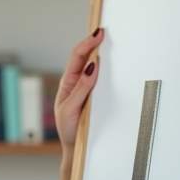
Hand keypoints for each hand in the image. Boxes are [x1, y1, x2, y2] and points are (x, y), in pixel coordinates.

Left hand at [54, 28, 104, 149]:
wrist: (76, 148)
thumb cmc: (69, 129)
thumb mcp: (70, 109)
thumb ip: (81, 89)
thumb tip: (91, 67)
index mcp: (68, 83)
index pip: (77, 57)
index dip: (87, 43)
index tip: (98, 34)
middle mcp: (77, 83)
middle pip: (85, 57)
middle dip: (93, 42)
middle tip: (105, 32)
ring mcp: (87, 89)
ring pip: (94, 67)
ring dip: (100, 53)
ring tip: (107, 40)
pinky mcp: (96, 97)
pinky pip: (102, 80)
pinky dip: (107, 69)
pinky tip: (112, 63)